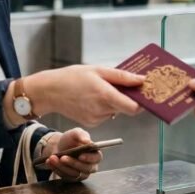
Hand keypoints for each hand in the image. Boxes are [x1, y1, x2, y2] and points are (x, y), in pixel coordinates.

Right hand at [25, 65, 143, 126]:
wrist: (50, 91)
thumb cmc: (72, 77)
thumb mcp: (98, 70)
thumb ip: (122, 77)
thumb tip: (142, 80)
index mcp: (105, 95)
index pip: (133, 108)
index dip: (142, 103)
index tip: (144, 94)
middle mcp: (102, 110)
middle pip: (125, 108)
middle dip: (126, 98)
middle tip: (118, 85)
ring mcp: (96, 119)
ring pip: (115, 111)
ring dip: (113, 102)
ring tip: (98, 89)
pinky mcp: (91, 123)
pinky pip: (105, 115)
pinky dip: (103, 107)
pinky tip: (91, 98)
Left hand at [45, 128, 101, 181]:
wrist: (59, 146)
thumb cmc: (71, 139)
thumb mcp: (75, 133)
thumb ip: (82, 135)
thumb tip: (87, 141)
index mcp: (95, 154)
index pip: (96, 158)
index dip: (89, 158)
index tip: (80, 155)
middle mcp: (90, 166)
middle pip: (85, 169)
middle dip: (73, 163)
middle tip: (63, 157)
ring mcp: (81, 174)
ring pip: (74, 174)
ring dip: (62, 166)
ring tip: (52, 158)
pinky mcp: (71, 178)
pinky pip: (64, 176)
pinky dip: (56, 169)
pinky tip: (49, 162)